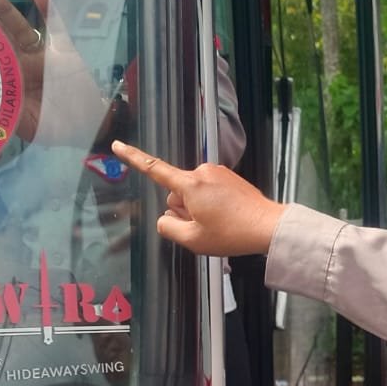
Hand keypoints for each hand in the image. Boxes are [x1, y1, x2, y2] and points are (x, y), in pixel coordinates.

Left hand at [0, 0, 110, 145]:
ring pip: (20, 28)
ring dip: (5, 9)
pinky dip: (49, 11)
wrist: (91, 125)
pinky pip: (56, 27)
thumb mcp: (31, 127)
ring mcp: (41, 56)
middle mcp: (20, 65)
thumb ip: (11, 116)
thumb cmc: (59, 128)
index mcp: (9, 82)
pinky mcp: (63, 51)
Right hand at [112, 142, 285, 255]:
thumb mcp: (192, 240)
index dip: (133, 157)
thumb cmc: (232, 234)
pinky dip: (212, 205)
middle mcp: (202, 172)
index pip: (153, 169)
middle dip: (183, 209)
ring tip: (220, 223)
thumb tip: (165, 219)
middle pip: (176, 193)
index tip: (117, 145)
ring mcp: (218, 173)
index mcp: (190, 184)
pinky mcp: (229, 177)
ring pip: (193, 193)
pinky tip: (227, 217)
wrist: (268, 226)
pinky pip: (209, 191)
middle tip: (205, 227)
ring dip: (199, 208)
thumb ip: (168, 228)